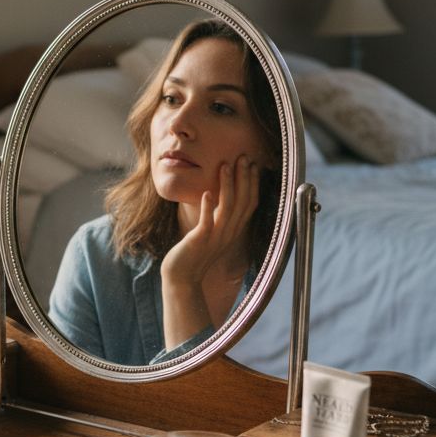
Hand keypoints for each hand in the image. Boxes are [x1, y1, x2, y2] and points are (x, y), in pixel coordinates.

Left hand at [160, 155, 258, 347]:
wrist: (182, 279)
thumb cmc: (194, 255)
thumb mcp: (212, 235)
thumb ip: (219, 219)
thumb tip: (221, 200)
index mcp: (233, 231)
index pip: (250, 204)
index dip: (253, 184)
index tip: (253, 165)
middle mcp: (228, 234)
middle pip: (242, 202)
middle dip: (244, 179)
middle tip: (244, 157)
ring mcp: (215, 238)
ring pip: (227, 208)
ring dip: (227, 186)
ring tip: (225, 165)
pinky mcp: (199, 242)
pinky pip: (206, 223)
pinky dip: (208, 207)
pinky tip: (208, 192)